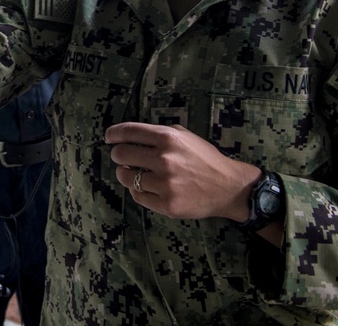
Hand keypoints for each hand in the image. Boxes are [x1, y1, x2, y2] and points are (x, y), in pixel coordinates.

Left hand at [105, 122, 259, 220]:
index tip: (109, 137)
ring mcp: (165, 184)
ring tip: (133, 173)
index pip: (128, 132)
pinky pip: (138, 196)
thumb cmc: (204, 158)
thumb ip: (158, 134)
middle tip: (123, 158)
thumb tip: (129, 136)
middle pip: (121, 154)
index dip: (113, 134)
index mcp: (167, 138)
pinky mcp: (167, 204)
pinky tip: (146, 186)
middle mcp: (164, 159)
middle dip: (119, 155)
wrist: (228, 187)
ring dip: (126, 174)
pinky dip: (138, 190)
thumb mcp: (185, 136)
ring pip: (126, 177)